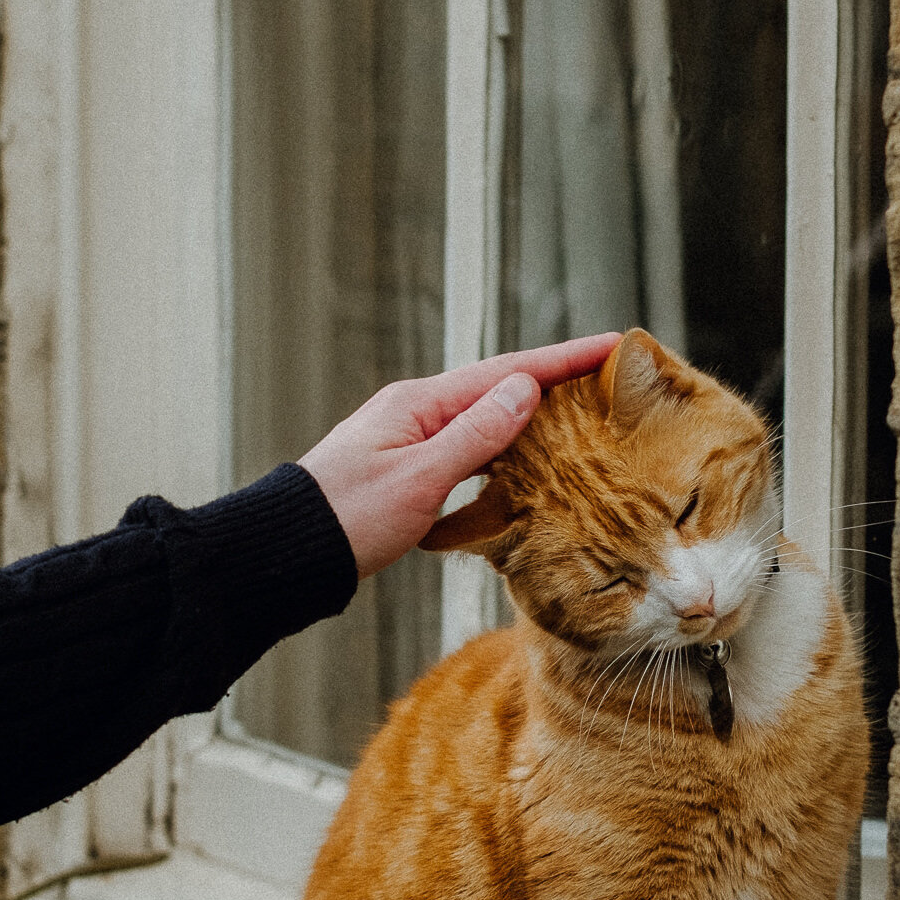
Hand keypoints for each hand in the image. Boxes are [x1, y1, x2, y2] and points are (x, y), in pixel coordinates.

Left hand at [299, 335, 620, 579]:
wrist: (288, 554)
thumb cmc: (347, 519)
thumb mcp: (418, 479)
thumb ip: (475, 435)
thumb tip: (525, 388)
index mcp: (419, 403)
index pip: (506, 371)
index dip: (563, 359)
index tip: (612, 345)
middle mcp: (415, 412)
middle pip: (499, 388)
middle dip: (555, 381)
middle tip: (612, 376)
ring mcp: (410, 440)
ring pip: (486, 420)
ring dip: (533, 417)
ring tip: (582, 414)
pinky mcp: (406, 471)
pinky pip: (469, 451)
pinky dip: (504, 451)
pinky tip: (525, 462)